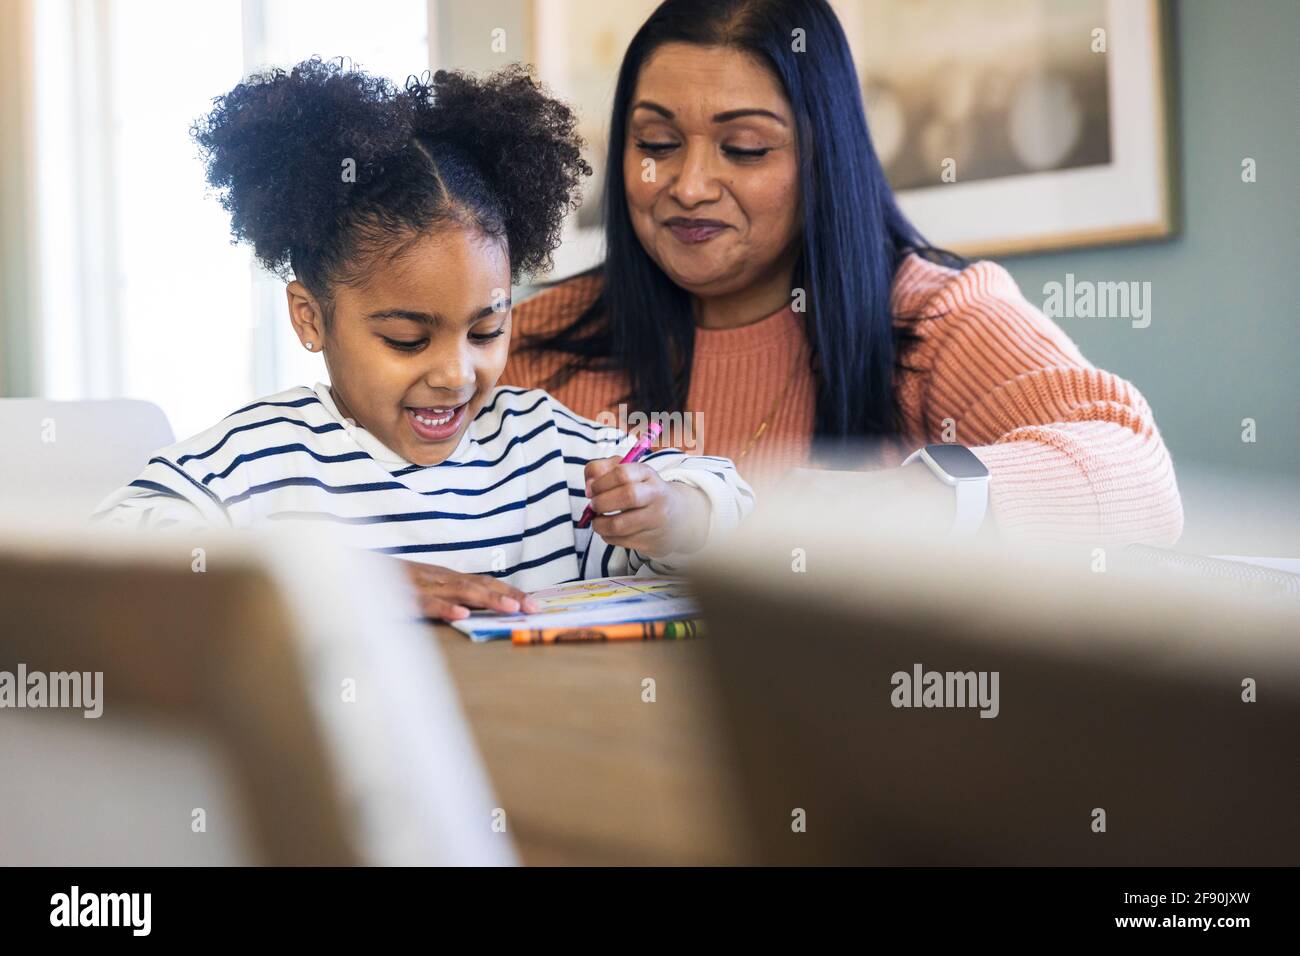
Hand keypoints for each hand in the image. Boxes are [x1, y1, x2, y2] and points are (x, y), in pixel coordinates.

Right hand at [397, 559, 540, 620]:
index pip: (486, 583)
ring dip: (488, 600)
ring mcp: (425, 587)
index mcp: (449, 578)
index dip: (511, 592)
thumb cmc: (395, 583)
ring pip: (461, 592)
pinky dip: (445, 609)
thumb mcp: (428, 588)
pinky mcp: (407, 599)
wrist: (358, 571)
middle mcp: (442, 579)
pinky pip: (428, 604)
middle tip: (534, 608)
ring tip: (511, 609)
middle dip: (510, 596)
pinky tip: (461, 616)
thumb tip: (476, 609)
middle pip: (481, 585)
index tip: (535, 604)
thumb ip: (451, 596)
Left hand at [583, 457, 711, 557]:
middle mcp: (656, 495)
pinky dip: (607, 536)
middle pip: (627, 496)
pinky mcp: (651, 540)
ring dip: (600, 524)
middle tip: (594, 506)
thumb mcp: (625, 472)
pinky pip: (620, 541)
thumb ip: (601, 470)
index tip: (592, 490)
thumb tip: (589, 486)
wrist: (674, 517)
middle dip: (601, 503)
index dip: (600, 483)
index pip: (622, 473)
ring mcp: (655, 520)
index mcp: (647, 474)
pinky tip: (609, 530)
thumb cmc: (641, 491)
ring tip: (597, 521)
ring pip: (620, 525)